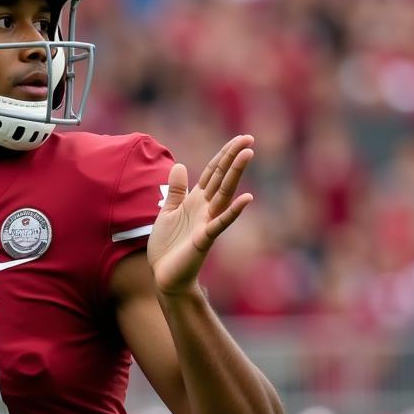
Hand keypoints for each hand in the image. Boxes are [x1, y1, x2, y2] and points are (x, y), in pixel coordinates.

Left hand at [147, 134, 254, 295]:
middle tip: (249, 138)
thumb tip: (180, 165)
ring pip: (224, 194)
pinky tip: (247, 198)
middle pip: (221, 178)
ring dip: (235, 174)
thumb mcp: (168, 212)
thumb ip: (176, 191)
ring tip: (248, 154)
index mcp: (196, 200)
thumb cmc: (167, 247)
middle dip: (233, 158)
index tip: (240, 138)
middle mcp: (205, 208)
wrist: (164, 276)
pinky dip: (233, 211)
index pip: (212, 172)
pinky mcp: (205, 239)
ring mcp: (207, 222)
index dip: (224, 155)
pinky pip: (221, 223)